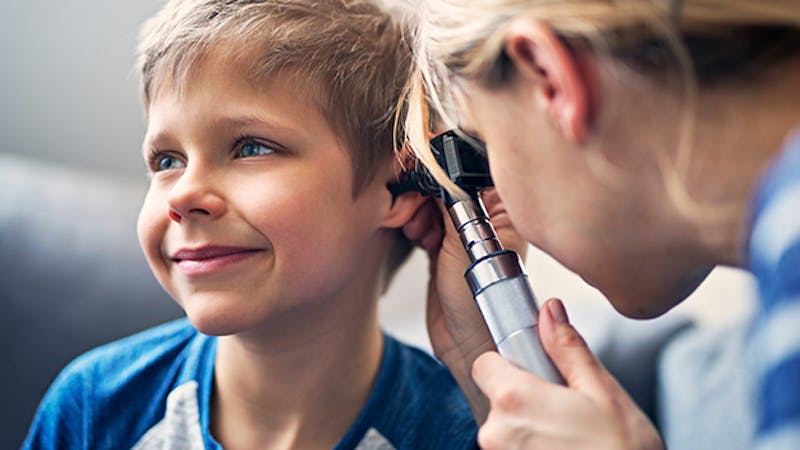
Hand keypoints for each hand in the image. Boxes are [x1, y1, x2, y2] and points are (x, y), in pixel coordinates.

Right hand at [403, 189, 527, 420]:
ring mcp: (463, 236)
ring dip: (417, 210)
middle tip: (413, 203)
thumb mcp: (466, 244)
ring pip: (432, 204)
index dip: (444, 167)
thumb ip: (451, 204)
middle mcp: (485, 220)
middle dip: (425, 190)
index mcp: (503, 212)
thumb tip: (435, 171)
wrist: (466, 346)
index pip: (472, 173)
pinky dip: (415, 224)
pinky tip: (415, 235)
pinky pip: (424, 223)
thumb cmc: (481, 303)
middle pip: (448, 186)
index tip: (420, 166)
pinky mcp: (442, 250)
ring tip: (416, 227)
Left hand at [472, 298, 664, 449]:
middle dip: (524, 399)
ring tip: (570, 439)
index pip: (485, 365)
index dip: (508, 364)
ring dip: (529, 430)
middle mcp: (496, 434)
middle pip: (495, 399)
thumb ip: (567, 349)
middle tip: (565, 409)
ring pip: (505, 431)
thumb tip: (549, 310)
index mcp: (514, 400)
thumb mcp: (602, 393)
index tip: (533, 371)